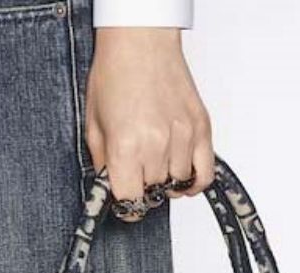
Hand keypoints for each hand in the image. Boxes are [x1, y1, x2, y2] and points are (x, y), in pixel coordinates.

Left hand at [86, 27, 213, 213]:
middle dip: (144, 187)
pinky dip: (195, 183)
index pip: (131, 200)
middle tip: (137, 172)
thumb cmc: (116, 73)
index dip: (126, 206)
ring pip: (177, 184)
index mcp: (126, 145)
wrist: (141, 40)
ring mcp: (183, 137)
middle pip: (154, 192)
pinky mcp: (201, 128)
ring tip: (157, 166)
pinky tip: (184, 179)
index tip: (126, 202)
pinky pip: (205, 173)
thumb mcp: (94, 124)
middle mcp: (157, 144)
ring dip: (166, 181)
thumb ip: (102, 162)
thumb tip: (111, 186)